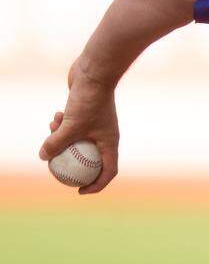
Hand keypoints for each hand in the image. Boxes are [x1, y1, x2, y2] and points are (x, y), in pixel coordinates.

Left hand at [38, 59, 119, 193]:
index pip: (108, 171)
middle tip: (59, 170)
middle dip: (74, 165)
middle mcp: (106, 136)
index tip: (79, 190)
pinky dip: (64, 125)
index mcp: (110, 143)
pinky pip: (74, 127)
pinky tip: (56, 115)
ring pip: (79, 142)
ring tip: (54, 128)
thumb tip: (42, 157)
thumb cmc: (88, 101)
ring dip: (63, 139)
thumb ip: (56, 143)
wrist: (95, 73)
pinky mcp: (87, 115)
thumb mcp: (70, 125)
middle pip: (91, 159)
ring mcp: (97, 125)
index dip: (96, 185)